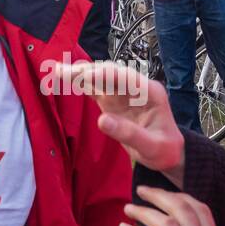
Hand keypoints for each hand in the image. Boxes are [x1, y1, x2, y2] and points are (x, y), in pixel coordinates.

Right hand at [53, 61, 183, 184]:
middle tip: (61, 73)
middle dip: (86, 72)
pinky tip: (64, 79)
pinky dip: (80, 84)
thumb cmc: (164, 150)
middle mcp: (136, 87)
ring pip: (99, 78)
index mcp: (150, 92)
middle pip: (109, 73)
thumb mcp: (151, 147)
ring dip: (79, 74)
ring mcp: (124, 93)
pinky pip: (96, 89)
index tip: (83, 76)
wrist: (168, 153)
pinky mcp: (114, 100)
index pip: (124, 77)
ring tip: (56, 72)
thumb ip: (128, 134)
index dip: (103, 75)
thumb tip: (101, 120)